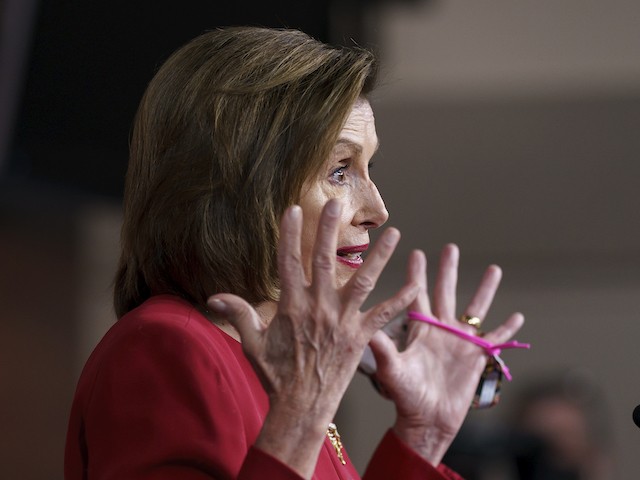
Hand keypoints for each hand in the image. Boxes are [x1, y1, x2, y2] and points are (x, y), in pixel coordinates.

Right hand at [207, 200, 417, 477]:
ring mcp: (342, 321)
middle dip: (329, 231)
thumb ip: (239, 315)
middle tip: (336, 204)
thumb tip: (212, 298)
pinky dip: (400, 300)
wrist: (301, 408)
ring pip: (364, 282)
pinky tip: (415, 283)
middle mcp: (319, 308)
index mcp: (292, 306)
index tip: (294, 210)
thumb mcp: (253, 344)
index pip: (288, 262)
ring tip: (395, 234)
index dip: (290, 235)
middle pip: (325, 262)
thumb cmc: (276, 376)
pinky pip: (384, 315)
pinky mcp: (360, 337)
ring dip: (380, 257)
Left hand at [368, 244, 524, 464]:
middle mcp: (440, 330)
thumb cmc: (405, 396)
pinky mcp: (476, 357)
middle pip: (446, 293)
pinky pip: (495, 340)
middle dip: (448, 270)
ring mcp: (460, 342)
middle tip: (451, 247)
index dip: (417, 274)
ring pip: (475, 309)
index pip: (418, 295)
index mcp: (420, 330)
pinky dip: (507, 330)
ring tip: (494, 269)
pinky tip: (518, 317)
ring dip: (485, 290)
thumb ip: (382, 349)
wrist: (427, 421)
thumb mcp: (391, 370)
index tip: (417, 251)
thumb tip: (366, 329)